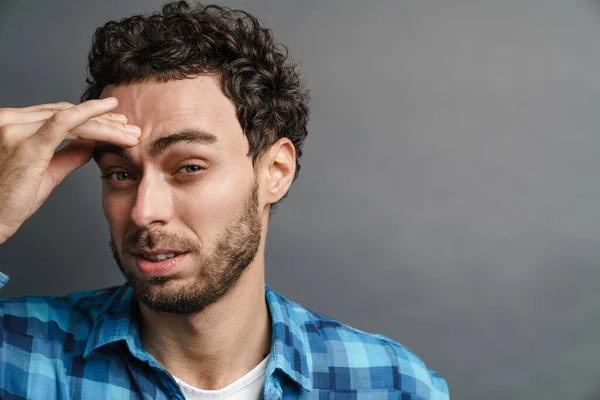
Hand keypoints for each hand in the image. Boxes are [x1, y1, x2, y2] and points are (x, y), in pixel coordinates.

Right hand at [0, 98, 139, 243]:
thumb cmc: (10, 200)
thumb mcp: (45, 172)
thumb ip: (68, 155)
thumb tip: (92, 144)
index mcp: (12, 125)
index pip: (58, 115)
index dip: (90, 117)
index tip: (116, 124)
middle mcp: (10, 121)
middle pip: (67, 114)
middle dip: (103, 120)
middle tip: (131, 127)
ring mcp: (15, 130)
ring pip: (71, 118)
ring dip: (105, 125)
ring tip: (130, 132)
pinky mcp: (26, 145)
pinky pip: (63, 123)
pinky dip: (90, 116)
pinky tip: (110, 115)